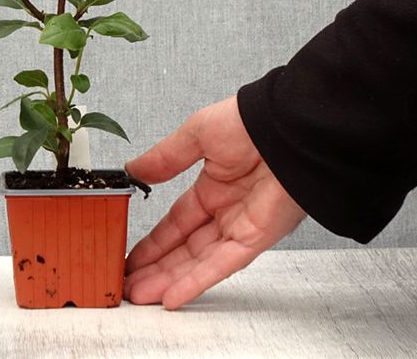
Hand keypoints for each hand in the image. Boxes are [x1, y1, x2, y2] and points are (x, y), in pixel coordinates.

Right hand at [123, 96, 306, 309]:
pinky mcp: (257, 237)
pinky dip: (198, 280)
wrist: (287, 126)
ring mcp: (242, 226)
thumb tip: (134, 169)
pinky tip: (173, 294)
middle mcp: (227, 210)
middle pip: (185, 248)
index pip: (177, 222)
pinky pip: (223, 264)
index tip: (131, 255)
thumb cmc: (249, 121)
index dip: (154, 241)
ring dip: (170, 280)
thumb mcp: (195, 134)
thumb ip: (164, 158)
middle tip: (128, 284)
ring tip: (141, 295)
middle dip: (156, 268)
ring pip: (200, 261)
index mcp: (213, 185)